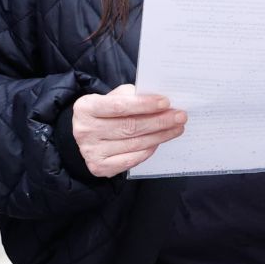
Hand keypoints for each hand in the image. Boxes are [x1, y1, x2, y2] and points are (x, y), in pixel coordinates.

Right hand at [71, 84, 186, 177]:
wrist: (87, 134)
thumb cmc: (105, 111)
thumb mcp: (112, 97)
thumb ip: (131, 96)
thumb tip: (160, 102)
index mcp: (86, 108)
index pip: (119, 106)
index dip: (144, 104)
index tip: (166, 102)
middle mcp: (85, 131)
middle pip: (130, 127)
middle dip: (159, 121)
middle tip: (180, 116)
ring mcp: (91, 151)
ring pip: (133, 143)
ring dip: (159, 136)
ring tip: (176, 128)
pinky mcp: (99, 167)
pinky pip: (131, 159)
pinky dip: (148, 150)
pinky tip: (159, 141)